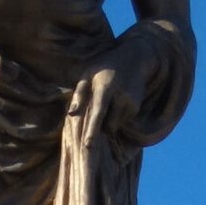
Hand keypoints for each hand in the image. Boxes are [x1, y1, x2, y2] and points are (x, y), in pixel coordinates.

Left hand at [69, 34, 157, 150]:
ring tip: (107, 101)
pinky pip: (121, 121)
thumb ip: (79, 93)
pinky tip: (116, 101)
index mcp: (105, 88)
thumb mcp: (88, 73)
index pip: (98, 112)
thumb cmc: (103, 67)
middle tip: (96, 110)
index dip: (92, 130)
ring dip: (107, 120)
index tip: (88, 145)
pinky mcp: (136, 108)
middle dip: (98, 126)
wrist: (134, 59)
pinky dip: (116, 116)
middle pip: (106, 125)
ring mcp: (130, 103)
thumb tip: (70, 114)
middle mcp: (120, 96)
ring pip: (113, 125)